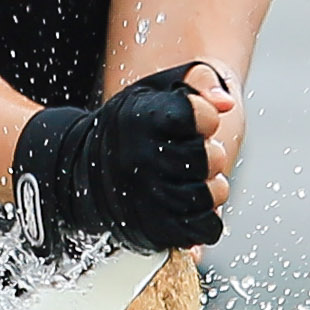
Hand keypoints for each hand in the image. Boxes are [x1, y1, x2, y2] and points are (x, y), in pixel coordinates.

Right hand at [11, 64, 235, 252]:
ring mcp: (148, 197)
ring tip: (191, 177)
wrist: (84, 169)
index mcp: (142, 118)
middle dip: (210, 153)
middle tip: (191, 152)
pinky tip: (191, 204)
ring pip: (211, 195)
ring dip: (210, 186)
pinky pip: (206, 228)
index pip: (204, 116)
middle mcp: (142, 159)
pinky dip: (206, 219)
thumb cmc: (133, 125)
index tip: (194, 120)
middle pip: (211, 159)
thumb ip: (198, 80)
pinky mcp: (156, 229)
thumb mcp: (158, 89)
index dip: (206, 117)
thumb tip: (225, 104)